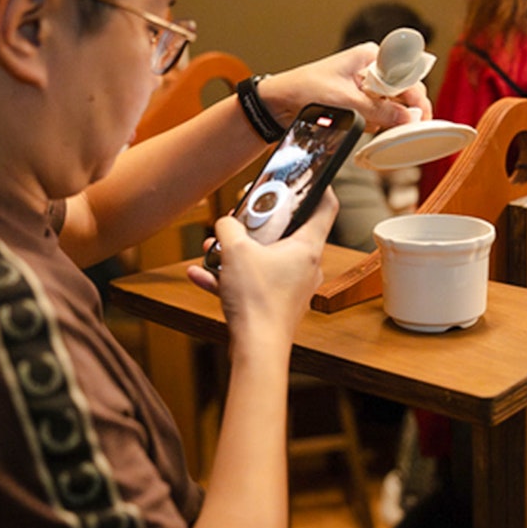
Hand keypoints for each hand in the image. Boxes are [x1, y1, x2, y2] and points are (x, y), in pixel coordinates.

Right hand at [187, 189, 338, 343]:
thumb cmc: (256, 301)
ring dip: (237, 252)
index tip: (307, 177)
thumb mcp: (235, 249)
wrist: (256, 349)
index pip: (325, 207)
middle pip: (288, 233)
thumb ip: (228, 226)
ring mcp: (292, 287)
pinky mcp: (276, 304)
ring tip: (213, 248)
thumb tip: (225, 223)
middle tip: (241, 217)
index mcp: (307, 247)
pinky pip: (252, 282)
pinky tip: (200, 274)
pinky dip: (229, 277)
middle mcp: (306, 267)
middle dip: (258, 224)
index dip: (318, 187)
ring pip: (265, 259)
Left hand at [258, 45, 432, 132]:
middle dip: (406, 111)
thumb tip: (407, 119)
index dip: (416, 94)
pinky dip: (379, 126)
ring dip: (390, 120)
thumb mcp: (344, 100)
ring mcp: (368, 88)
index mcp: (371, 57)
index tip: (420, 115)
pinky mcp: (361, 104)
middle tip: (410, 130)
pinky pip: (380, 116)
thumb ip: (378, 111)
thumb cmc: (305, 89)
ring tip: (383, 129)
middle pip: (405, 91)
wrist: (279, 103)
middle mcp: (373, 70)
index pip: (406, 72)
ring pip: (394, 106)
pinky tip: (370, 130)